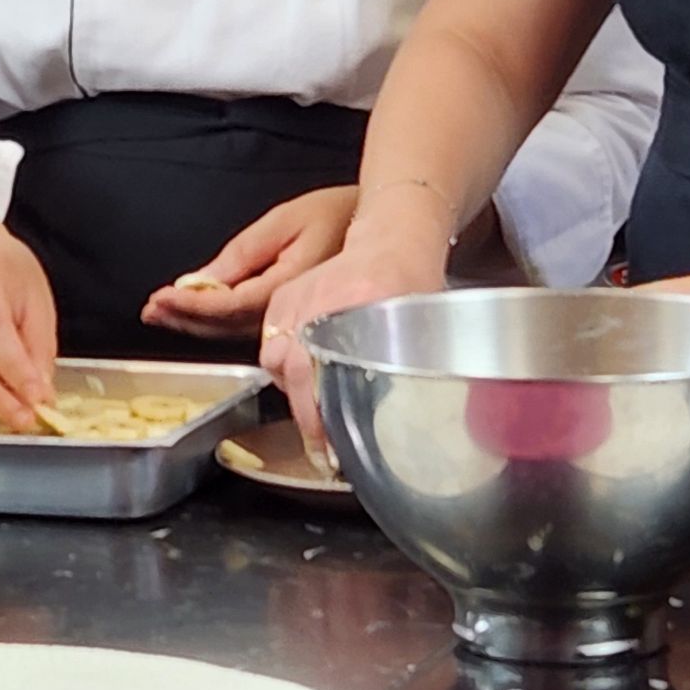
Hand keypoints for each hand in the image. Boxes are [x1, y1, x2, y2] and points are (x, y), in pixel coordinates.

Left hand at [141, 186, 358, 338]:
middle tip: (150, 309)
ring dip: (192, 323)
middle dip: (184, 318)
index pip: (231, 305)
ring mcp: (289, 321)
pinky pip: (242, 327)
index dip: (193, 304)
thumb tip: (202, 281)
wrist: (372, 227)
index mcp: (291, 287)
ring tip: (159, 312)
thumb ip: (244, 253)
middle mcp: (290, 313)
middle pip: (226, 327)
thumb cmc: (333, 215)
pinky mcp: (285, 319)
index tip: (163, 296)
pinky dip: (211, 321)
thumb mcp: (285, 221)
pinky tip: (189, 313)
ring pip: (231, 332)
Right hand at [260, 218, 449, 452]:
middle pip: (296, 372)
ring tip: (316, 413)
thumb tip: (396, 419)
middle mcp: (317, 303)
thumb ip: (399, 366)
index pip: (326, 371)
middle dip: (308, 417)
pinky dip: (284, 369)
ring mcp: (295, 300)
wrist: (390, 242)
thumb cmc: (409, 282)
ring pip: (277, 362)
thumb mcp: (417, 326)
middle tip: (323, 447)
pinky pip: (271, 345)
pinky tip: (306, 380)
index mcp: (357, 303)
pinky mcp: (282, 299)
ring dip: (294, 393)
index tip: (331, 447)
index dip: (325, 416)